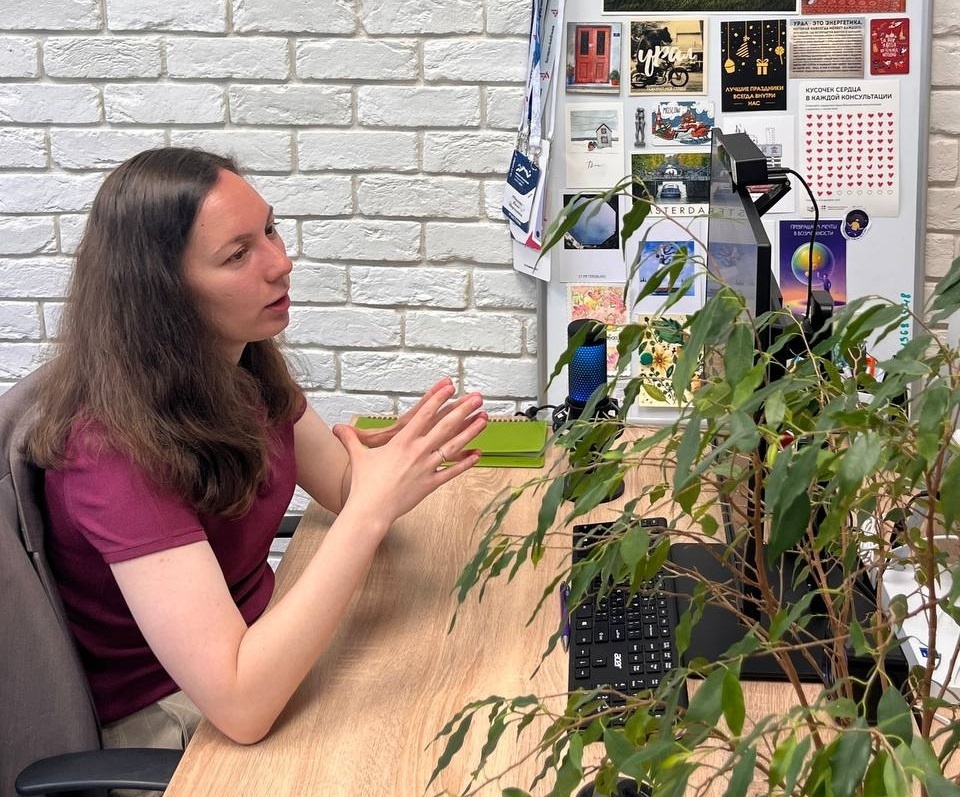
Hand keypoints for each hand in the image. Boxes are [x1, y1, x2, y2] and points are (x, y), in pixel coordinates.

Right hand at [332, 381, 487, 525]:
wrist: (371, 509)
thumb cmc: (364, 484)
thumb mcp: (359, 456)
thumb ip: (351, 439)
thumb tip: (337, 427)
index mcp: (402, 441)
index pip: (423, 415)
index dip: (438, 399)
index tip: (450, 387)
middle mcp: (417, 451)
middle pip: (445, 426)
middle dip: (463, 410)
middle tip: (477, 397)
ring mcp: (427, 467)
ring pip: (453, 446)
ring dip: (471, 432)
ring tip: (484, 419)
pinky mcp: (431, 484)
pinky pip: (452, 472)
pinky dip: (466, 463)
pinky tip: (479, 454)